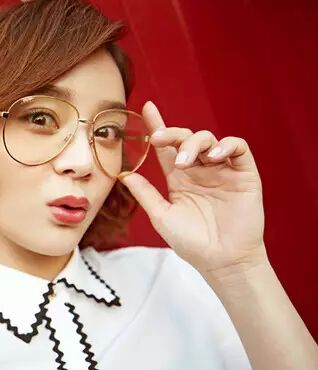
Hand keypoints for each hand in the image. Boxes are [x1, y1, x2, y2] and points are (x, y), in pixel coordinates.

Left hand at [119, 101, 266, 276]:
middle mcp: (200, 170)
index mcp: (179, 178)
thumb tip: (124, 174)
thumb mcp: (162, 217)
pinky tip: (214, 156)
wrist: (221, 261)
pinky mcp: (244, 174)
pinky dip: (226, 145)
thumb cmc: (192, 242)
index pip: (167, 147)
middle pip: (186, 139)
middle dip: (173, 134)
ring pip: (210, 139)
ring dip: (195, 144)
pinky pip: (238, 147)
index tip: (147, 108)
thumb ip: (145, 194)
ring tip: (186, 162)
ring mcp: (222, 171)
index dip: (158, 126)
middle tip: (160, 141)